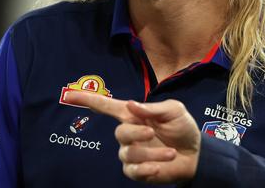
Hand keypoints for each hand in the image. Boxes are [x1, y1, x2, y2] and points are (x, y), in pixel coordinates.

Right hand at [64, 91, 200, 183]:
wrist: (195, 154)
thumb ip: (153, 108)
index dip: (88, 101)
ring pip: (129, 153)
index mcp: (134, 115)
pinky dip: (148, 167)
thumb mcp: (174, 110)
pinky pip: (133, 170)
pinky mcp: (136, 171)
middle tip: (153, 133)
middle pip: (120, 132)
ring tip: (171, 152)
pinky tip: (160, 165)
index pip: (106, 107)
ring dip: (152, 152)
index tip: (69, 95)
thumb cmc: (182, 128)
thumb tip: (131, 105)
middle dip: (136, 133)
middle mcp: (129, 133)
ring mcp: (131, 152)